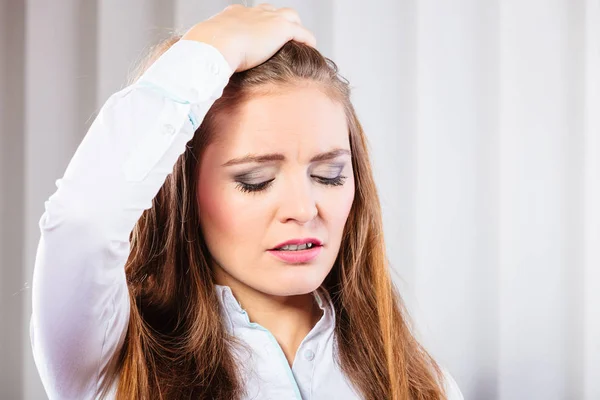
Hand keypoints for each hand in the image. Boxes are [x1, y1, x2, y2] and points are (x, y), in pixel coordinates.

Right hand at [181, 3, 316, 72]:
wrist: (213, 47)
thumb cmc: (200, 54)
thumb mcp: (199, 56)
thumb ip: (201, 64)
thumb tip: (191, 79)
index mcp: (231, 16)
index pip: (247, 16)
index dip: (254, 27)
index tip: (257, 40)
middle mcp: (251, 13)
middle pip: (270, 12)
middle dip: (276, 23)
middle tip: (280, 40)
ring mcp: (267, 18)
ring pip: (289, 17)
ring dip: (294, 29)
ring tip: (299, 43)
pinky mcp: (281, 28)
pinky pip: (301, 32)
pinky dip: (307, 39)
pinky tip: (311, 48)